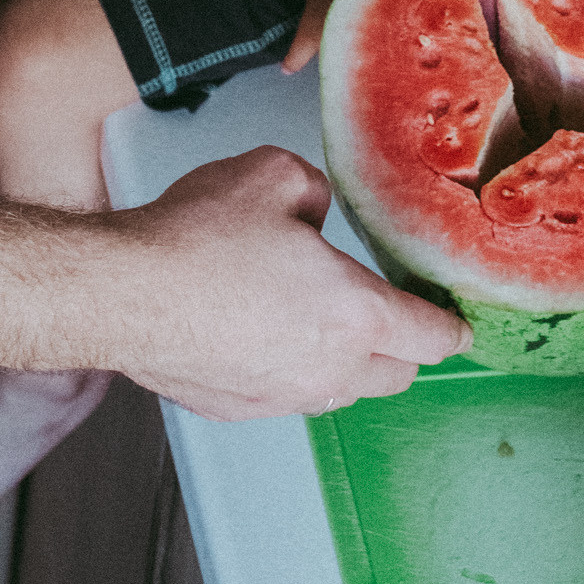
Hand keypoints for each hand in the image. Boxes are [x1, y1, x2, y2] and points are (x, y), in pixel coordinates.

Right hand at [106, 148, 466, 419]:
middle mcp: (328, 368)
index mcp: (354, 313)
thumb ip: (316, 193)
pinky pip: (288, 394)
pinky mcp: (241, 408)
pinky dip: (291, 369)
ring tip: (318, 317)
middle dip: (403, 347)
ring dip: (347, 361)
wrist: (125, 294)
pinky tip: (262, 331)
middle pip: (395, 375)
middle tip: (390, 313)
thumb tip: (315, 215)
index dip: (451, 328)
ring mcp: (284, 397)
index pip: (430, 337)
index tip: (458, 324)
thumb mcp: (274, 174)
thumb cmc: (197, 237)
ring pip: (342, 390)